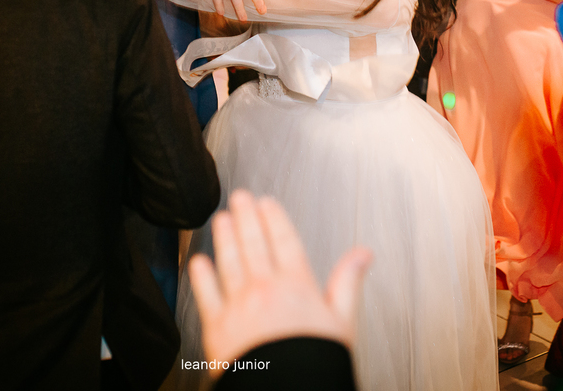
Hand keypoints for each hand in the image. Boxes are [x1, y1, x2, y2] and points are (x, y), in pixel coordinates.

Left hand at [188, 190, 370, 377]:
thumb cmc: (315, 363)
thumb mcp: (343, 322)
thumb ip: (347, 282)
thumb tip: (363, 254)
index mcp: (297, 286)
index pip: (284, 240)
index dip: (274, 218)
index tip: (267, 203)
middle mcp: (266, 290)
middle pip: (254, 243)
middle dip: (246, 216)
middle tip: (240, 198)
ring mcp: (239, 306)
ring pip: (229, 261)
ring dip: (224, 236)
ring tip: (221, 219)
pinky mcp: (217, 327)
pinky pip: (206, 293)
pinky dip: (202, 275)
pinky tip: (199, 261)